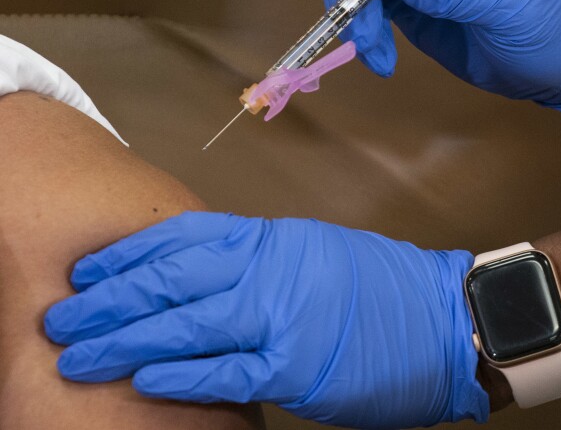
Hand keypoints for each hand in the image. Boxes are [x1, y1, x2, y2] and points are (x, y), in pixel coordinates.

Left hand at [44, 212, 487, 428]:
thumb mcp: (316, 252)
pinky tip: (143, 376)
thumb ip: (260, 260)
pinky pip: (224, 370)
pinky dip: (181, 373)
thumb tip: (206, 276)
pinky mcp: (296, 366)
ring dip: (126, 339)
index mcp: (273, 240)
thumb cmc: (384, 287)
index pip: (184, 237)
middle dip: (110, 299)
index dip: (130, 254)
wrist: (442, 318)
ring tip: (79, 352)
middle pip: (171, 279)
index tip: (90, 269)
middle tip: (65, 316)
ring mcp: (281, 317)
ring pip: (186, 323)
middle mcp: (270, 270)